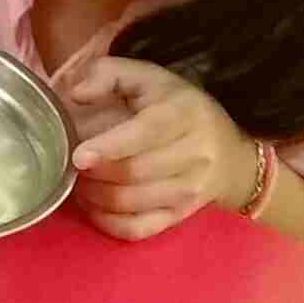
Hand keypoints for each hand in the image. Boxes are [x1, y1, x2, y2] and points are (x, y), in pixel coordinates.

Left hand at [69, 58, 259, 240]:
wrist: (231, 155)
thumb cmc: (178, 109)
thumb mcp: (149, 78)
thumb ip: (109, 74)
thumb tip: (77, 94)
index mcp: (182, 115)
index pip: (145, 134)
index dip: (109, 147)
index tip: (79, 156)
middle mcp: (193, 155)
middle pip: (132, 173)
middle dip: (94, 172)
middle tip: (72, 165)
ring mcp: (189, 191)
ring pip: (131, 203)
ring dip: (95, 196)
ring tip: (80, 182)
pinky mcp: (180, 217)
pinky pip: (137, 229)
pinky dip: (108, 222)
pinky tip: (94, 205)